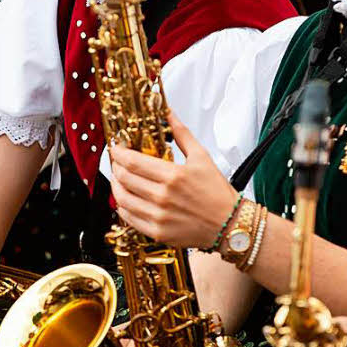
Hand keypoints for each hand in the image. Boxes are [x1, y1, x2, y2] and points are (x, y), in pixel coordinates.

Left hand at [110, 110, 237, 249]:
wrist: (231, 224)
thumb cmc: (218, 193)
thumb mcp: (202, 157)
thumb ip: (181, 134)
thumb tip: (169, 114)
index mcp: (173, 176)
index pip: (133, 161)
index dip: (119, 153)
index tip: (116, 148)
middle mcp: (163, 197)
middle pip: (124, 178)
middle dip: (115, 166)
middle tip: (117, 161)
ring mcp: (159, 216)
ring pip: (122, 199)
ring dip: (116, 186)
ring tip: (119, 178)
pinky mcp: (158, 232)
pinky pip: (129, 218)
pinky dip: (123, 207)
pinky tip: (126, 199)